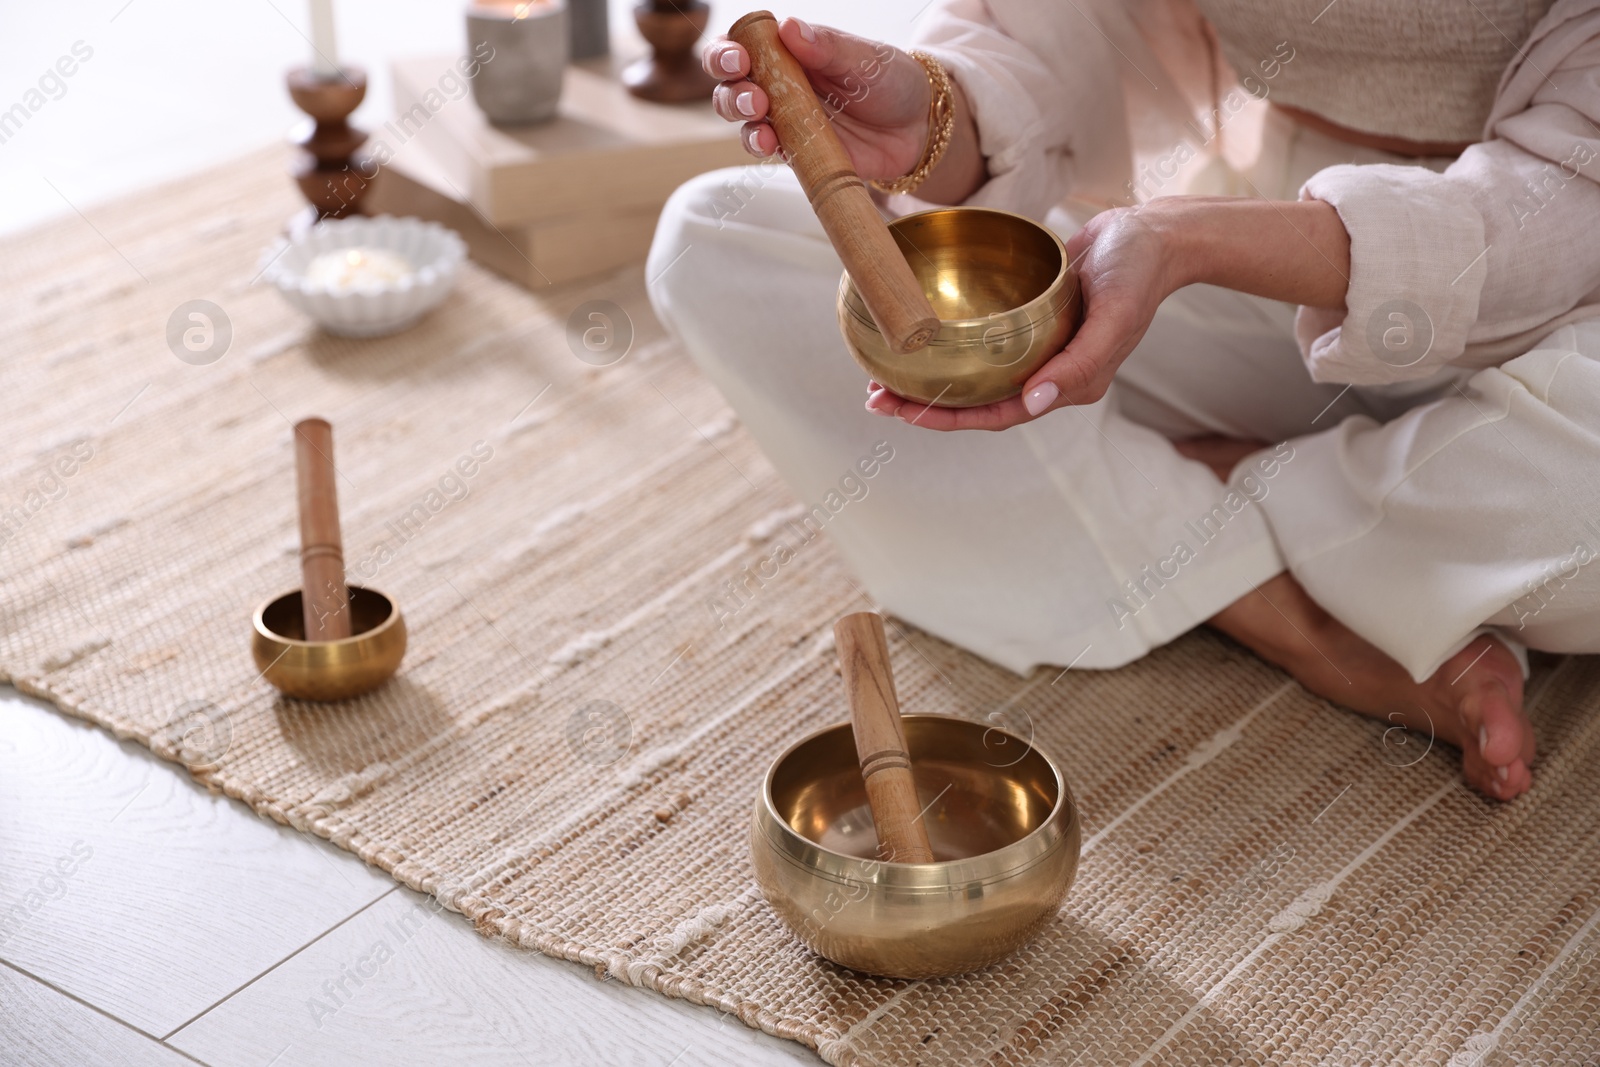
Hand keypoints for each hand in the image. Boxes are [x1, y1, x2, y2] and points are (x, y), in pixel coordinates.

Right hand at [702, 19, 931, 183]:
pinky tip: (773, 143)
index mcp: (789, 52)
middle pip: (731, 86)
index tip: (738, 58)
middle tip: (753, 95)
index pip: (742, 46)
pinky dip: (765, 147)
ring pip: (745, 121)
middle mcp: (780, 86)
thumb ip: (828, 46)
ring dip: (744, 120)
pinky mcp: (799, 152)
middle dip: (731, 90)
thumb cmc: (892, 82)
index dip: (727, 51)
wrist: (919, 128)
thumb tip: (789, 27)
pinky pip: (771, 151)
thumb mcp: (866, 57)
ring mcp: (787, 121)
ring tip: (761, 117)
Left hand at [866, 205, 1181, 429]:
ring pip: (973, 373)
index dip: (949, 419)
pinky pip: (981, 339)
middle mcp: (1045, 372)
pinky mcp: (1027, 318)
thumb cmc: (1139, 274)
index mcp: (1064, 385)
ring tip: (882, 374)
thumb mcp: (1115, 318)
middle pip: (977, 400)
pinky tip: (919, 332)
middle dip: (925, 404)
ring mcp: (1034, 347)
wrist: (1155, 234)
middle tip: (874, 398)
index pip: (996, 415)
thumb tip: (1032, 404)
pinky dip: (948, 340)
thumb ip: (1078, 365)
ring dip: (930, 376)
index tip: (904, 413)